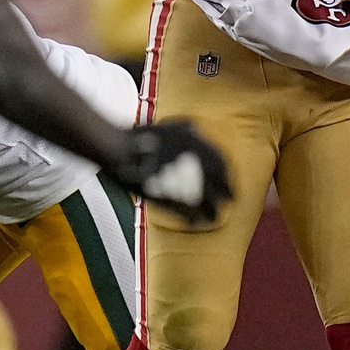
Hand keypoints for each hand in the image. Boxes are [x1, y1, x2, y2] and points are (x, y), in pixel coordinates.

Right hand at [108, 121, 231, 226]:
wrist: (117, 148)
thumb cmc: (139, 136)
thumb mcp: (168, 126)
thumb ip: (185, 130)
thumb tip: (196, 131)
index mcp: (193, 144)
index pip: (220, 161)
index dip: (226, 172)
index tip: (228, 179)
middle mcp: (190, 162)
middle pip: (217, 182)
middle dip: (227, 192)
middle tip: (232, 199)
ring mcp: (178, 181)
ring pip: (205, 200)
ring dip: (214, 209)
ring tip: (217, 216)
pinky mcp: (165, 198)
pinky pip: (186, 212)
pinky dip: (194, 218)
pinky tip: (198, 223)